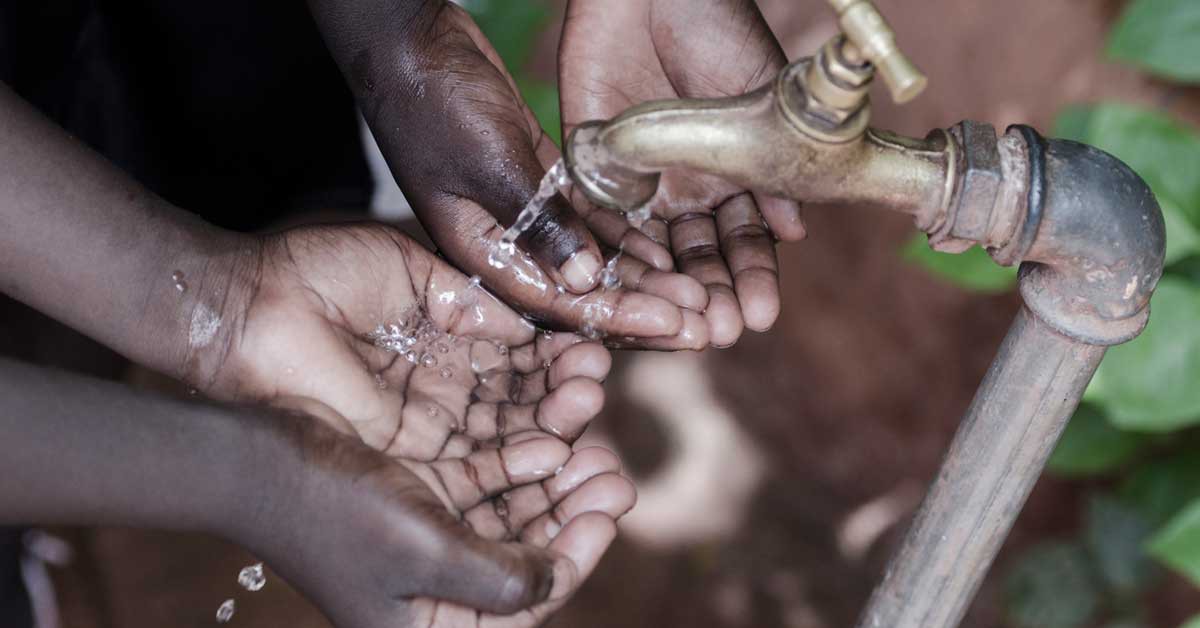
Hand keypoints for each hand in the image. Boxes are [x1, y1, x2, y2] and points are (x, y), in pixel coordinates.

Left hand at [198, 223, 620, 453]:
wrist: (252, 308)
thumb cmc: (319, 273)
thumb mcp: (413, 270)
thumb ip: (473, 299)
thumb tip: (529, 318)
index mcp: (449, 333)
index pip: (520, 351)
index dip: (558, 349)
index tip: (596, 338)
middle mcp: (446, 382)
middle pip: (522, 396)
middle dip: (565, 388)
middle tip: (598, 375)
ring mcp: (429, 419)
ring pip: (507, 431)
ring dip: (552, 421)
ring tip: (588, 400)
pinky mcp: (408, 453)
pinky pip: (474, 462)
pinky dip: (518, 457)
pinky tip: (557, 444)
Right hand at [244, 405, 635, 627]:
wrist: (250, 452)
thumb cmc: (328, 506)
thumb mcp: (422, 550)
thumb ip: (496, 579)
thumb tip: (553, 580)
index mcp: (426, 624)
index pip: (524, 603)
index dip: (575, 556)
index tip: (609, 508)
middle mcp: (431, 587)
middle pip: (525, 556)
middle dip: (572, 512)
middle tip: (614, 472)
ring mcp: (426, 537)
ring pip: (511, 514)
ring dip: (553, 482)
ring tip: (593, 444)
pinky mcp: (419, 493)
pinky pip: (484, 481)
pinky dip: (518, 461)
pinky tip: (549, 433)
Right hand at [307, 0, 708, 348]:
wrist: (410, 41)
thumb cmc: (434, 99)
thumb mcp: (490, 163)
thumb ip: (538, 222)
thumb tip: (586, 282)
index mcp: (478, 254)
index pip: (555, 304)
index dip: (617, 319)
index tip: (673, 325)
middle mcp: (502, 245)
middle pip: (577, 294)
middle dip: (639, 310)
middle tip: (700, 323)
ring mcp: (521, 216)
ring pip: (588, 261)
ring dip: (640, 279)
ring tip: (697, 295)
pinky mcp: (537, 184)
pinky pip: (588, 223)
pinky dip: (624, 239)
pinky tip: (667, 252)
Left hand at [559, 0, 806, 346]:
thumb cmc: (717, 31)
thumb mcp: (757, 101)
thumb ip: (770, 169)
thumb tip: (795, 233)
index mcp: (733, 175)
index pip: (743, 242)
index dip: (751, 278)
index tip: (760, 314)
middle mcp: (686, 187)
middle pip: (696, 256)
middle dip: (710, 295)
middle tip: (721, 332)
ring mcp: (639, 180)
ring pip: (651, 250)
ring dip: (665, 287)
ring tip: (678, 322)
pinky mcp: (591, 165)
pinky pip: (599, 219)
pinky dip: (612, 251)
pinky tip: (626, 281)